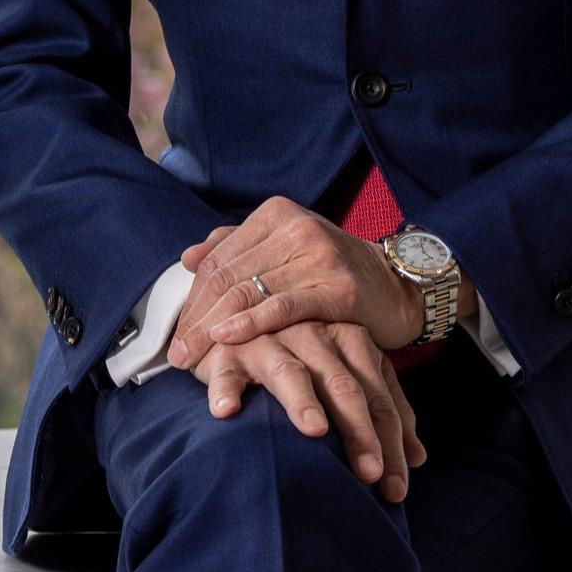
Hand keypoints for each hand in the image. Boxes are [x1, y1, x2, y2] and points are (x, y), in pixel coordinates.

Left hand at [166, 195, 424, 372]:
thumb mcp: (286, 251)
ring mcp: (316, 255)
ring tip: (190, 358)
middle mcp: (294, 227)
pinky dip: (250, 323)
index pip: (219, 258)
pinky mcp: (336, 287)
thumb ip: (238, 247)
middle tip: (175, 354)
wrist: (398, 286)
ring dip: (212, 328)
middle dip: (195, 318)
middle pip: (228, 276)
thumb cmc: (334, 272)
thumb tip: (188, 257)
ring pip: (248, 291)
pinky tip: (226, 338)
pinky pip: (284, 306)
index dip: (191, 297)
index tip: (173, 333)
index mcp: (276, 213)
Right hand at [185, 319, 424, 502]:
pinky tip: (228, 412)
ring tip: (315, 430)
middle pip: (343, 387)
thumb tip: (418, 459)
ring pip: (290, 372)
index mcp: (351, 338)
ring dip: (301, 401)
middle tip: (369, 473)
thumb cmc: (306, 355)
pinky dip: (226, 389)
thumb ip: (384, 408)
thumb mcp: (351, 372)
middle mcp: (314, 335)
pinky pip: (227, 370)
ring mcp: (271, 340)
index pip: (377, 397)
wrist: (247, 317)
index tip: (395, 487)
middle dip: (359, 432)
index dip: (390, 442)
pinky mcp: (229, 349)